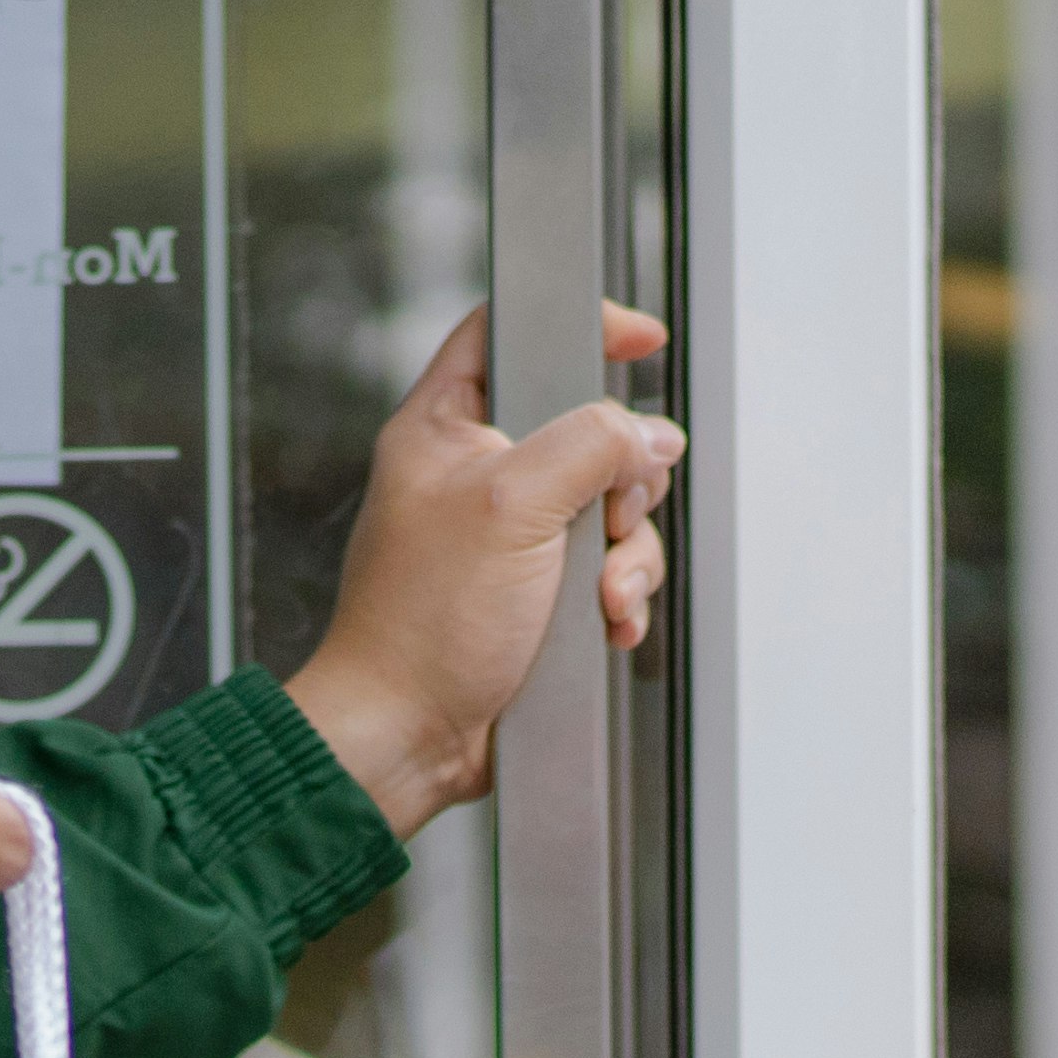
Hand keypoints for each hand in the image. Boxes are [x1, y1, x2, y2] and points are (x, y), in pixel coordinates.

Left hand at [284, 304, 679, 831]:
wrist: (410, 734)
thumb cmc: (421, 624)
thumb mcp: (510, 505)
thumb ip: (588, 445)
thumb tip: (647, 434)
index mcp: (444, 427)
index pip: (507, 331)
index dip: (580, 324)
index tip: (643, 338)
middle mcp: (477, 475)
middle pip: (587, 428)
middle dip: (621, 478)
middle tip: (604, 517)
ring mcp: (509, 537)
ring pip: (609, 507)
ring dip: (624, 555)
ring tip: (598, 597)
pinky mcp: (536, 593)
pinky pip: (607, 571)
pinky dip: (618, 599)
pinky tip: (604, 626)